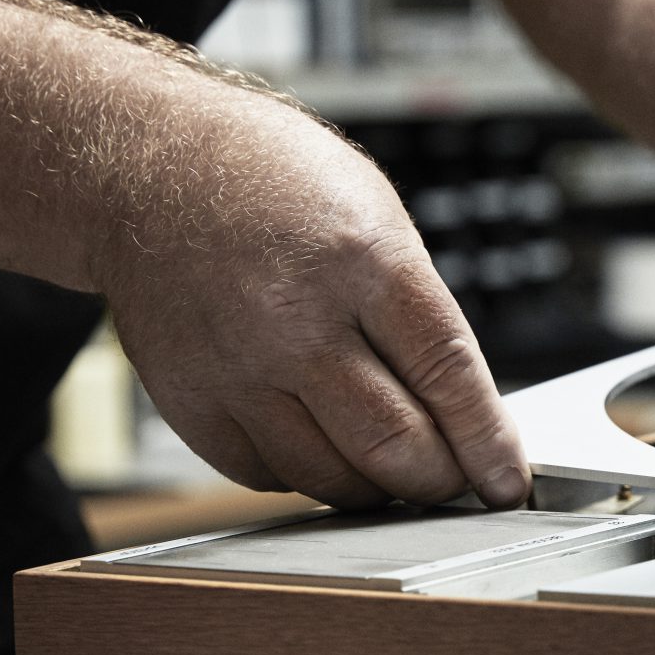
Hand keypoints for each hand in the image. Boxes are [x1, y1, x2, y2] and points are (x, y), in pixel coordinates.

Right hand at [90, 103, 527, 511]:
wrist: (148, 169)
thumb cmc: (273, 184)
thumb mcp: (375, 214)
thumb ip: (417, 311)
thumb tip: (462, 411)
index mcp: (363, 260)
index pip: (447, 375)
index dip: (486, 443)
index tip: (506, 483)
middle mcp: (296, 320)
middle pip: (392, 445)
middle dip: (439, 478)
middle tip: (453, 478)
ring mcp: (237, 368)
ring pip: (331, 477)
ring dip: (375, 485)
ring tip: (387, 459)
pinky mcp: (191, 400)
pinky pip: (268, 476)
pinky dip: (306, 473)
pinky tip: (318, 436)